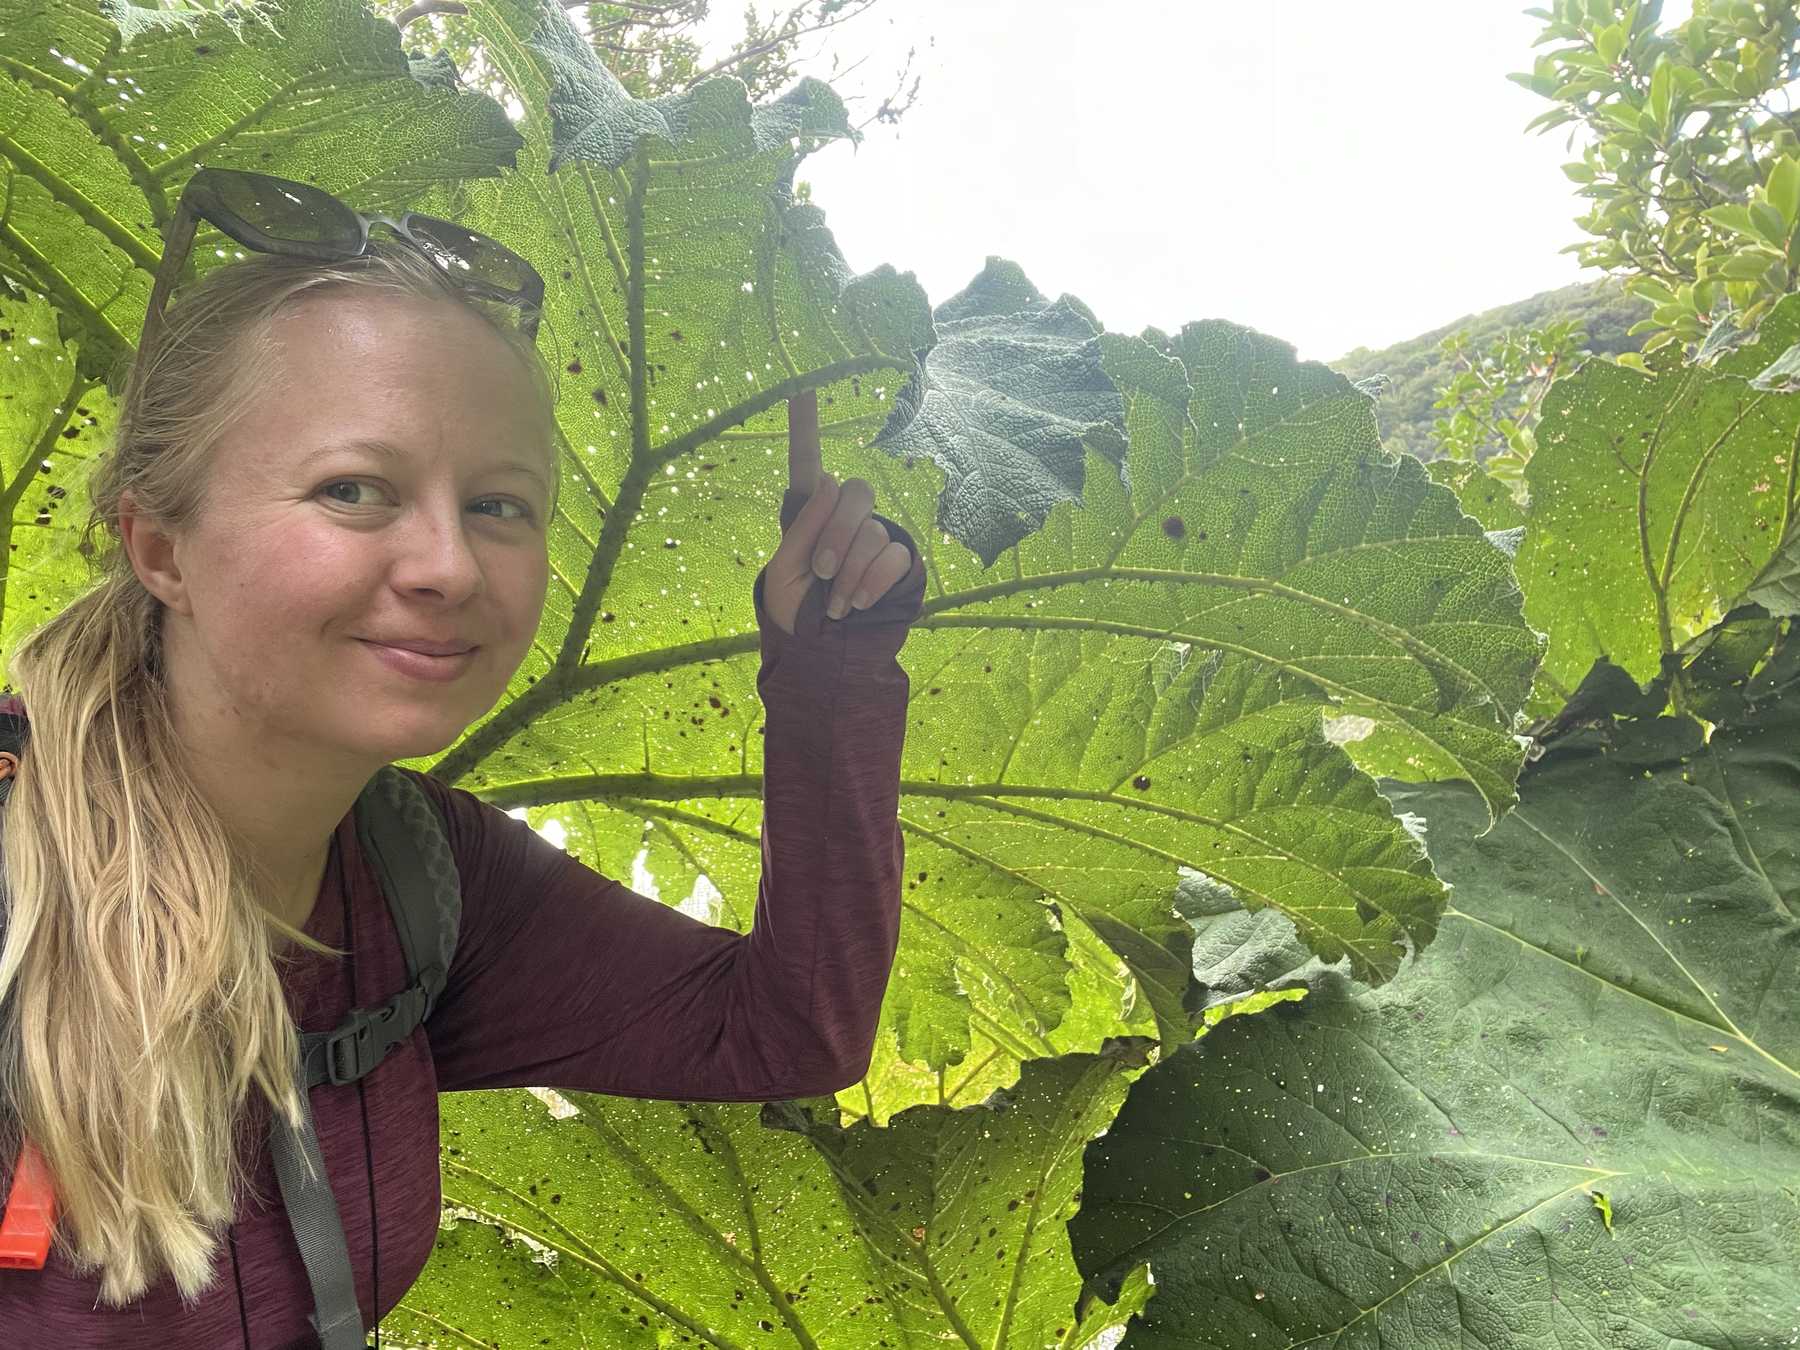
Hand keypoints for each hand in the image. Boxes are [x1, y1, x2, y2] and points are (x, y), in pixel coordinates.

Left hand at [761, 390, 915, 636]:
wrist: (824, 654)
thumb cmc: (795, 613)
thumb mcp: (783, 570)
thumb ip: (804, 525)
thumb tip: (831, 478)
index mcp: (808, 516)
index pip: (807, 466)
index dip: (804, 427)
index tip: (800, 387)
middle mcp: (844, 521)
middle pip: (855, 491)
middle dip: (838, 532)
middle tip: (823, 570)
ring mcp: (875, 539)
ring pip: (874, 531)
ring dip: (852, 572)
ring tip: (835, 604)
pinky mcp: (899, 563)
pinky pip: (894, 556)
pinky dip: (872, 582)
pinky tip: (857, 603)